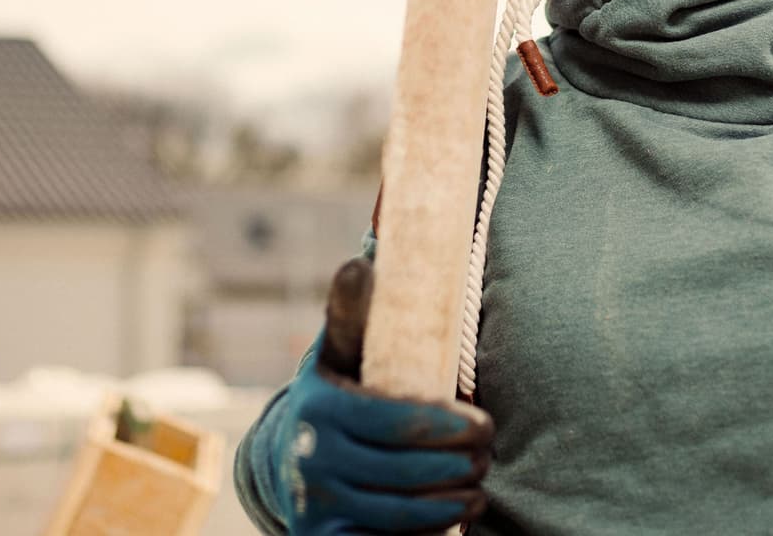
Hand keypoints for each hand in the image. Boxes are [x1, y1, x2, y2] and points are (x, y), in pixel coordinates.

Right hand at [275, 258, 492, 533]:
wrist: (287, 457)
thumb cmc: (335, 394)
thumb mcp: (339, 352)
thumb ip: (353, 313)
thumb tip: (361, 263)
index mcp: (320, 408)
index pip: (396, 422)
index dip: (448, 427)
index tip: (483, 424)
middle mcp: (312, 460)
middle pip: (405, 472)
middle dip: (459, 467)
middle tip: (486, 457)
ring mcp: (315, 505)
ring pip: (400, 515)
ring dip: (450, 504)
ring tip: (475, 490)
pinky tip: (445, 522)